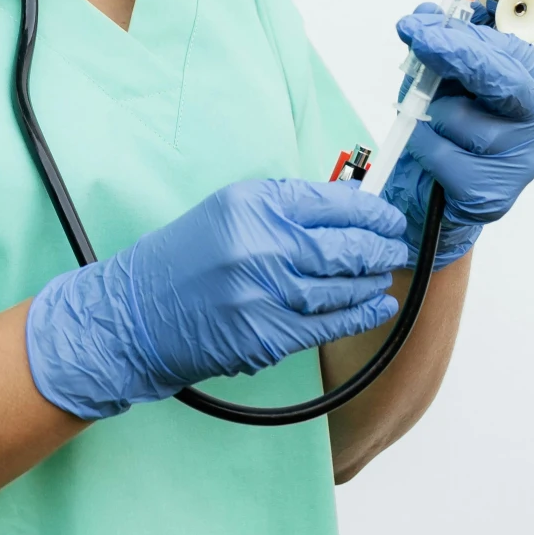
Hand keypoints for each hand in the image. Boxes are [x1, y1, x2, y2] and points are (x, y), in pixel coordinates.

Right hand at [24, 178, 409, 421]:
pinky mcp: (266, 334)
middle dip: (379, 247)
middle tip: (397, 248)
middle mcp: (259, 244)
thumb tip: (342, 209)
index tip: (389, 217)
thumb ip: (282, 209)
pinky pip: (327, 323)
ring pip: (340, 286)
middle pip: (343, 244)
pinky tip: (376, 307)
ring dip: (371, 281)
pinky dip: (359, 315)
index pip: (328, 200)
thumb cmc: (182, 261)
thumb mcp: (227, 213)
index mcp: (250, 204)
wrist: (136, 314)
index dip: (369, 210)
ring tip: (385, 275)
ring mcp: (264, 292)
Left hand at [386, 4, 533, 266]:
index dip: (461, 33)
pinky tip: (428, 152)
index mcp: (533, 81)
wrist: (436, 192)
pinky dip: (422, 145)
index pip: (505, 50)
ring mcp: (520, 160)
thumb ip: (439, 44)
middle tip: (416, 36)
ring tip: (431, 122)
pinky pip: (441, 154)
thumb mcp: (442, 78)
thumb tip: (426, 12)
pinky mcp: (492, 193)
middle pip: (500, 79)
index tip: (422, 22)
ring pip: (461, 118)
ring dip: (429, 113)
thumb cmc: (447, 127)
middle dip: (453, 53)